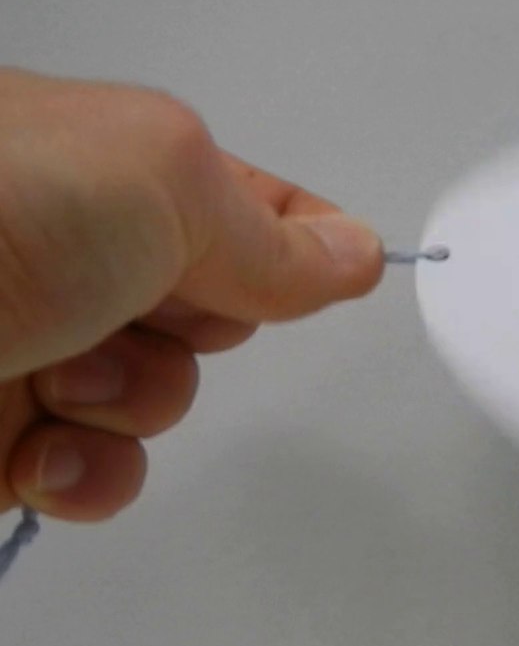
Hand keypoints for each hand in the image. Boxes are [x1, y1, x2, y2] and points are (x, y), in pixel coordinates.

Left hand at [0, 68, 383, 520]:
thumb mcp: (162, 180)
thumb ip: (273, 231)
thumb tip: (354, 252)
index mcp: (116, 171)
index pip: (249, 207)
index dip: (304, 241)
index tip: (344, 272)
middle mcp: (78, 254)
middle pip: (214, 318)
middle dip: (200, 332)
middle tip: (147, 307)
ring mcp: (38, 344)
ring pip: (159, 404)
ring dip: (135, 403)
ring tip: (67, 373)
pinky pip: (95, 475)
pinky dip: (88, 473)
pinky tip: (44, 446)